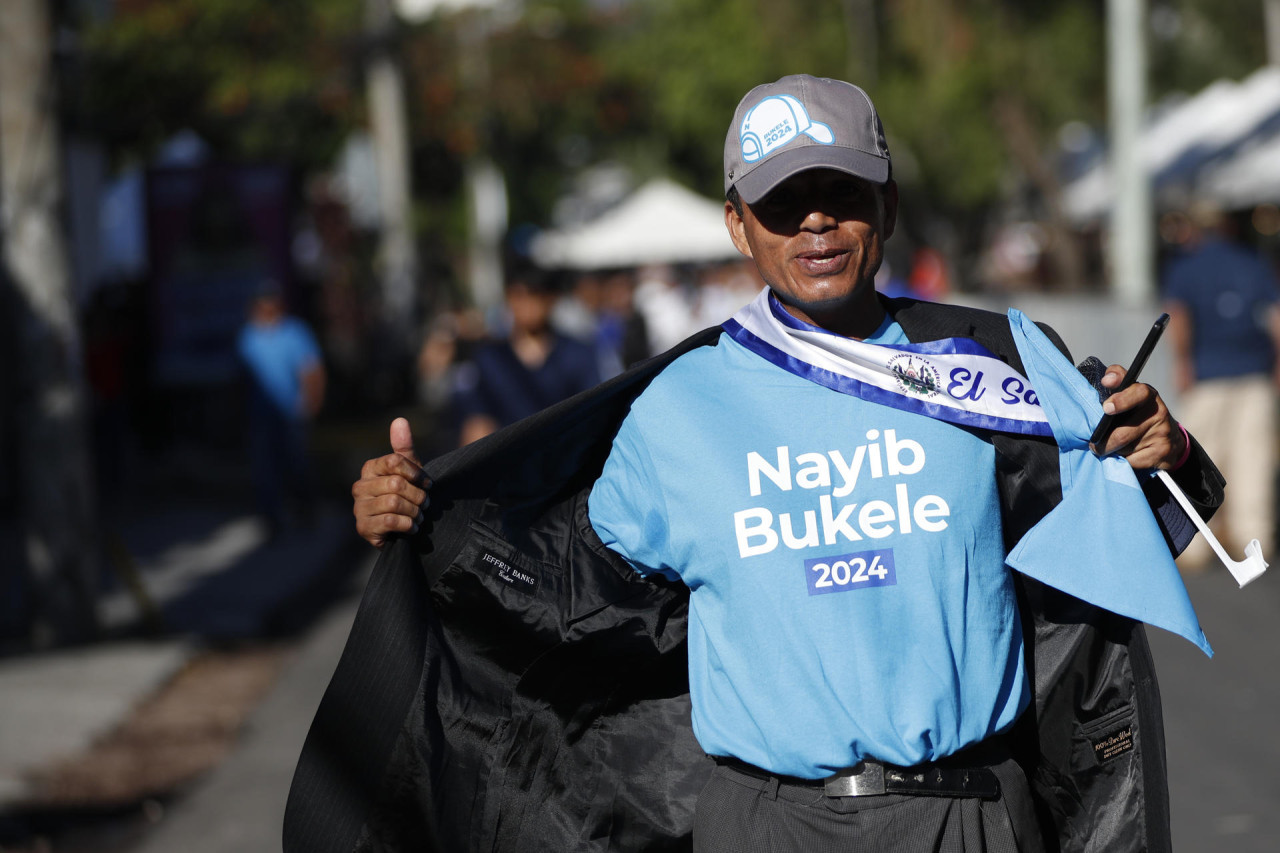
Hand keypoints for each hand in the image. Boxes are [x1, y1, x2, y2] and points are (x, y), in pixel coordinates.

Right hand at [352, 417, 429, 548]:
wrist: (401, 530)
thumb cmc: (406, 496)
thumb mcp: (409, 471)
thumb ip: (404, 448)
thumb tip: (400, 420)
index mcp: (370, 468)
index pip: (394, 461)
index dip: (416, 473)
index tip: (427, 483)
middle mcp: (360, 486)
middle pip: (397, 484)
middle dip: (418, 496)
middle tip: (425, 504)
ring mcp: (359, 508)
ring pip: (394, 503)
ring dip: (414, 512)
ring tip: (419, 516)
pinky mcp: (363, 527)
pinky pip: (390, 521)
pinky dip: (407, 525)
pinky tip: (412, 528)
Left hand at [1091, 365, 1185, 469]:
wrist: (1169, 439)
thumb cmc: (1137, 414)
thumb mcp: (1128, 395)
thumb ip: (1117, 381)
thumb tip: (1107, 379)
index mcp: (1147, 395)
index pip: (1138, 392)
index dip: (1122, 400)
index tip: (1106, 408)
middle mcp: (1158, 412)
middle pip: (1123, 433)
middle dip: (1105, 442)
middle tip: (1094, 446)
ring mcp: (1163, 433)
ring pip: (1126, 449)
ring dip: (1114, 452)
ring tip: (1111, 449)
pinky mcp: (1163, 452)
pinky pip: (1133, 461)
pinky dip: (1125, 462)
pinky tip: (1127, 457)